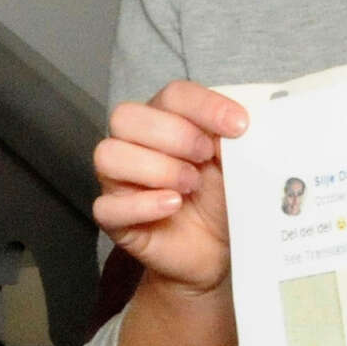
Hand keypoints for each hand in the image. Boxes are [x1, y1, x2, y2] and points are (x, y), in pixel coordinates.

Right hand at [90, 82, 247, 295]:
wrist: (219, 250)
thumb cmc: (223, 199)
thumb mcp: (238, 163)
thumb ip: (235, 139)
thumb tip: (240, 125)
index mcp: (166, 120)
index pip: (173, 95)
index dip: (205, 106)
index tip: (240, 126)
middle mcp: (134, 144)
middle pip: (126, 116)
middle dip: (173, 134)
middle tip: (206, 156)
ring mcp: (119, 181)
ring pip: (108, 155)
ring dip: (155, 167)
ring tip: (190, 185)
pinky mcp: (115, 219)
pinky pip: (106, 206)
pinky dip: (142, 204)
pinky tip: (172, 205)